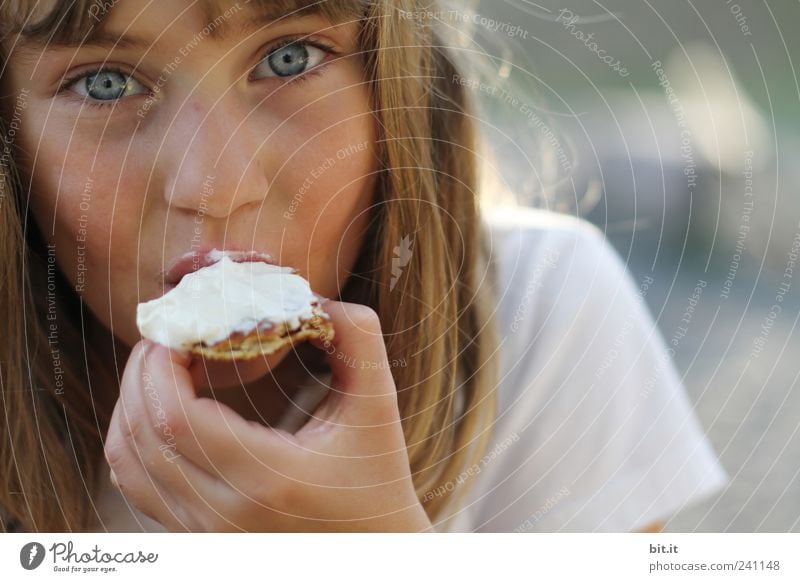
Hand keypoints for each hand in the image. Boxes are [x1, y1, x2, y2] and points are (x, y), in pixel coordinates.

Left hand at [104, 300, 431, 531]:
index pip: (175, 418)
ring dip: (132, 403)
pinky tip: (163, 408)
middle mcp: (224, 514)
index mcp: (269, 477)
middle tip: (169, 337)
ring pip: (127, 462)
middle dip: (142, 372)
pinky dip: (135, 438)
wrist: (374, 552)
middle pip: (141, 434)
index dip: (160, 364)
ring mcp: (204, 532)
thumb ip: (355, 337)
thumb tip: (308, 295)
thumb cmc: (377, 479)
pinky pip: (135, 484)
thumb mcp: (377, 404)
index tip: (179, 329)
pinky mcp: (196, 536)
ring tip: (164, 367)